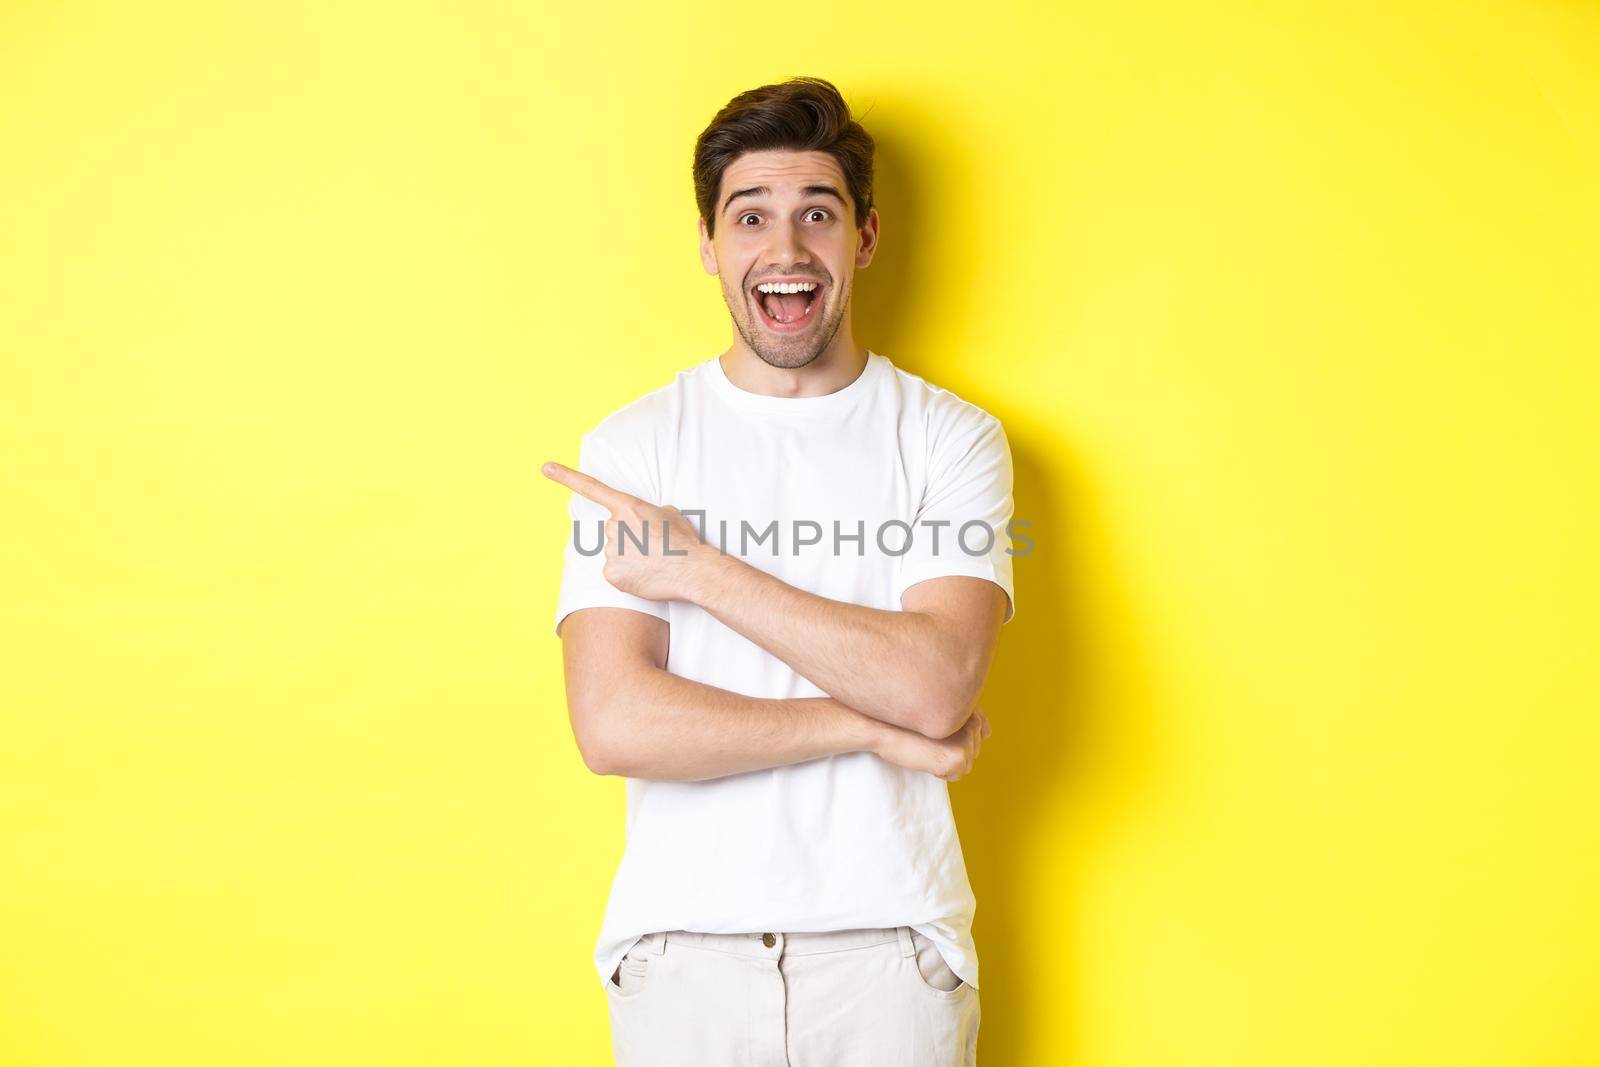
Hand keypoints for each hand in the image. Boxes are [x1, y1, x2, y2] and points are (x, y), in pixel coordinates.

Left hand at [542, 460, 720, 602]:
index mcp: (628, 507)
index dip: (566, 477)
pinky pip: (615, 573)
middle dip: (629, 539)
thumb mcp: (669, 514)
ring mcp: (611, 550)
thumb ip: (645, 513)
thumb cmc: (684, 541)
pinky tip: (645, 576)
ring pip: (615, 553)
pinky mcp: (611, 574)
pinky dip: (628, 576)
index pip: (592, 488)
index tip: (545, 468)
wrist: (692, 570)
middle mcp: (614, 526)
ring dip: (630, 558)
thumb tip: (641, 523)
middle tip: (653, 547)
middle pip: (613, 531)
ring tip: (653, 562)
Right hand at [871, 707, 991, 780]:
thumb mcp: (936, 713)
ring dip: (948, 763)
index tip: (948, 741)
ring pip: (966, 764)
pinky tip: (928, 761)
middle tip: (930, 744)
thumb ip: (960, 716)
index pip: (980, 725)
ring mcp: (965, 740)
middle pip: (973, 749)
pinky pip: (956, 774)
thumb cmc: (903, 719)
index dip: (968, 736)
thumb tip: (988, 733)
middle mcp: (971, 722)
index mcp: (966, 708)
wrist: (884, 727)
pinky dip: (943, 773)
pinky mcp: (957, 757)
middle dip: (954, 751)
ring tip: (928, 751)